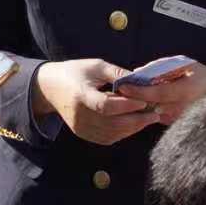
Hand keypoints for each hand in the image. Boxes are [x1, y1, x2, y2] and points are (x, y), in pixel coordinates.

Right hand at [34, 59, 159, 145]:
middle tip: (155, 113)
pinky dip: (123, 133)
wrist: (50, 88)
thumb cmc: (75, 72)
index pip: (105, 105)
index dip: (126, 105)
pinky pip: (106, 138)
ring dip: (133, 128)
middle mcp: (79, 115)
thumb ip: (118, 74)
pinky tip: (134, 124)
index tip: (144, 101)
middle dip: (137, 120)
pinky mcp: (83, 134)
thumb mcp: (95, 66)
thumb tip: (142, 81)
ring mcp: (80, 127)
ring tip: (149, 118)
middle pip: (112, 124)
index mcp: (80, 95)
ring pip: (112, 134)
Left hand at [123, 60, 205, 126]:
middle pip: (150, 105)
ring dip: (138, 104)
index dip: (139, 90)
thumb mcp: (184, 64)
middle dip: (133, 98)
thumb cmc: (200, 75)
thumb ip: (160, 67)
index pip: (158, 93)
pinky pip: (155, 116)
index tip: (123, 86)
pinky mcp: (174, 123)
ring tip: (126, 94)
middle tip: (118, 90)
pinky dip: (146, 109)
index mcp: (185, 90)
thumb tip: (138, 73)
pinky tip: (141, 100)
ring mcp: (178, 118)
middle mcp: (181, 107)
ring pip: (151, 112)